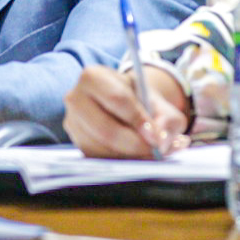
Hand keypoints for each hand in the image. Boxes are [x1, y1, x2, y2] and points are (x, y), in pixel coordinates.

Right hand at [63, 65, 190, 159]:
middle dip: (135, 144)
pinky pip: (99, 159)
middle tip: (156, 150)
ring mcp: (73, 124)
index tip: (157, 136)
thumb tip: (161, 142)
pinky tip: (136, 156)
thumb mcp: (160, 102)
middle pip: (106, 130)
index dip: (138, 119)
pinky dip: (121, 162)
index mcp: (94, 77)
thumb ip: (166, 119)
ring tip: (151, 153)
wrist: (127, 106)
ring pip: (102, 149)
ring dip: (130, 156)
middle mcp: (76, 99)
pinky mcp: (77, 144)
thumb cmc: (142, 101)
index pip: (117, 99)